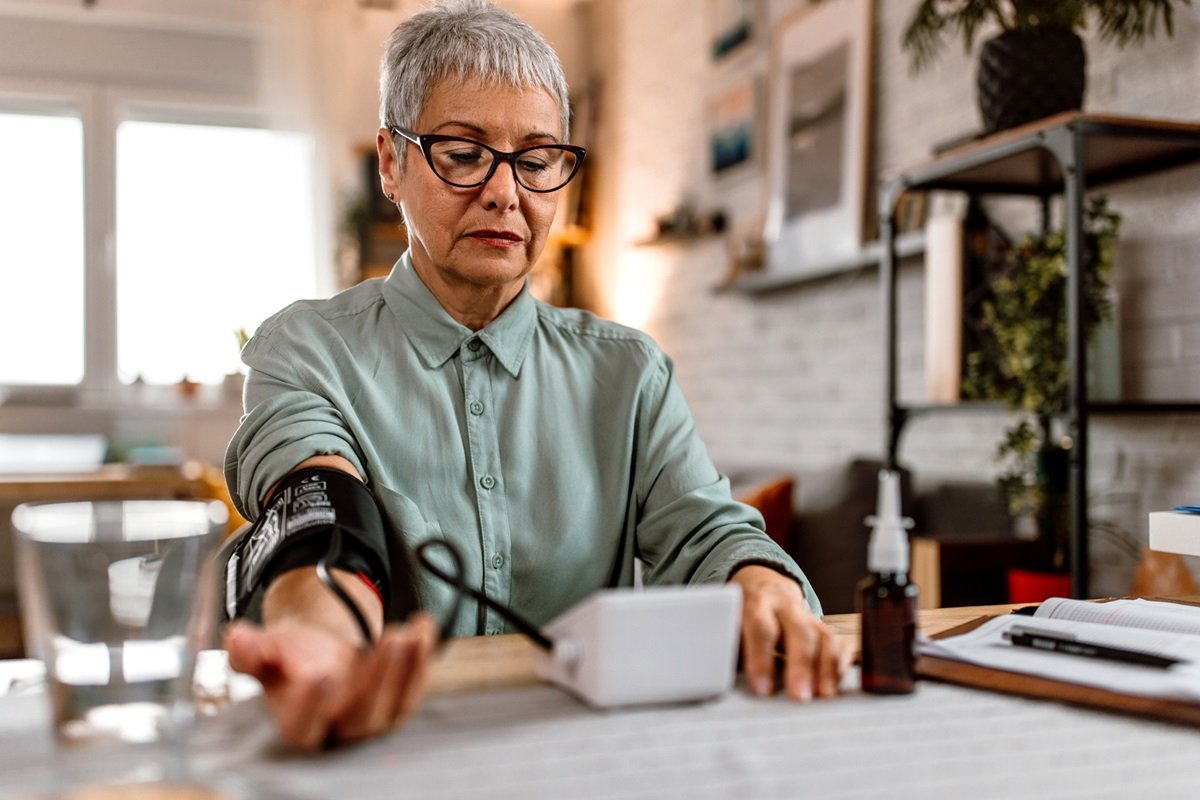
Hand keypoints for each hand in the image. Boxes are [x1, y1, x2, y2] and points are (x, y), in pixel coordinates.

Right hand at [224, 613, 437, 750]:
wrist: (316, 654)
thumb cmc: (288, 658)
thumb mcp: (264, 651)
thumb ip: (250, 650)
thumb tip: (238, 638)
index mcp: (298, 724)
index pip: (305, 727)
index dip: (313, 705)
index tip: (321, 674)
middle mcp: (338, 729)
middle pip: (361, 717)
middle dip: (377, 679)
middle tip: (387, 641)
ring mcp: (372, 720)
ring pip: (394, 706)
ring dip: (406, 669)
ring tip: (409, 633)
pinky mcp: (398, 704)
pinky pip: (415, 687)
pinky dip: (423, 659)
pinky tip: (425, 628)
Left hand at [730, 565, 851, 700]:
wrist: (762, 583)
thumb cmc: (740, 613)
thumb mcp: (728, 621)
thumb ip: (727, 645)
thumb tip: (718, 678)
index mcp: (756, 601)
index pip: (761, 628)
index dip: (762, 658)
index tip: (763, 689)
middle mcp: (786, 605)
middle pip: (800, 632)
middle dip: (802, 665)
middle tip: (801, 696)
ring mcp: (809, 615)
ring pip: (825, 637)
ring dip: (828, 668)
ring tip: (824, 696)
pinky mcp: (825, 626)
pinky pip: (841, 643)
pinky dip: (842, 664)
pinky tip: (836, 685)